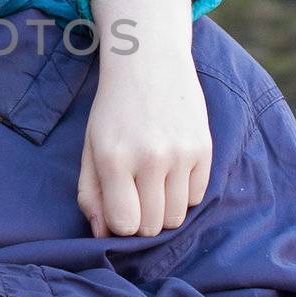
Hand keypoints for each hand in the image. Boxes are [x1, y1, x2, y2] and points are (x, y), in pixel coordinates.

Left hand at [80, 0, 210, 235]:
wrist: (148, 61)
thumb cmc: (113, 109)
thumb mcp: (91, 148)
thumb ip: (91, 194)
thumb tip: (103, 236)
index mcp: (113, 158)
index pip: (124, 225)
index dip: (120, 225)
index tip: (118, 208)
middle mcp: (150, 158)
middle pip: (153, 226)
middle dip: (142, 221)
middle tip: (135, 197)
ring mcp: (181, 153)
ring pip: (177, 216)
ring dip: (164, 210)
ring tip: (152, 184)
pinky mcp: (204, 148)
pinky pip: (196, 197)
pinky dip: (183, 193)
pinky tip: (170, 170)